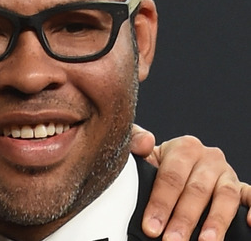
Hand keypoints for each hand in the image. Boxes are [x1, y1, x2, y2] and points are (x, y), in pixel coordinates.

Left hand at [130, 124, 249, 240]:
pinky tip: (249, 223)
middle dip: (183, 219)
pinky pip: (250, 196)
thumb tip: (142, 142)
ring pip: (224, 197)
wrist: (172, 166)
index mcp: (184, 148)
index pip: (171, 177)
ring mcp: (227, 173)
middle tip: (172, 240)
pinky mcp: (240, 188)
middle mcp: (208, 158)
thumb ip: (134, 143)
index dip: (160, 203)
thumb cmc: (157, 165)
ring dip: (215, 222)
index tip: (151, 226)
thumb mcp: (144, 155)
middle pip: (196, 190)